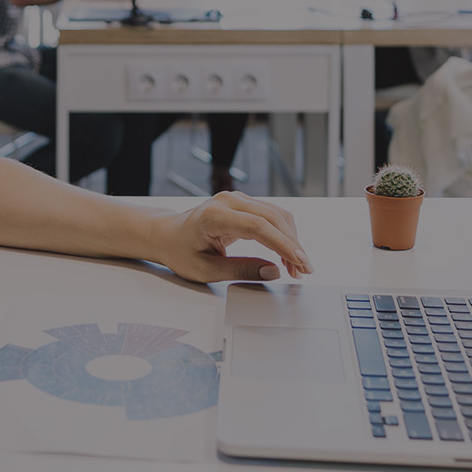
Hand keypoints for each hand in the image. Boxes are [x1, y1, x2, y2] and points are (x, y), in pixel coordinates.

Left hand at [146, 191, 312, 282]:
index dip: (282, 245)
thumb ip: (240, 270)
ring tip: (297, 267)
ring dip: (291, 240)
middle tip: (304, 270)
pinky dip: (283, 234)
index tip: (299, 262)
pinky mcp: (243, 204)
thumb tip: (272, 271)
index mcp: (215, 215)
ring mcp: (237, 199)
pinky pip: (270, 215)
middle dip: (293, 245)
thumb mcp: (205, 270)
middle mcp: (228, 201)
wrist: (167, 235)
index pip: (258, 226)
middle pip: (272, 218)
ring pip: (276, 215)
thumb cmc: (180, 251)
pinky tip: (288, 254)